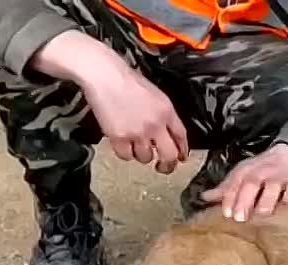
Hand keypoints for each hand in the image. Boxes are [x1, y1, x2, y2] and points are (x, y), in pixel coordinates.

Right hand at [30, 31, 188, 173]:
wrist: (105, 75)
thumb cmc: (126, 80)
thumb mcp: (155, 94)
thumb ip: (163, 114)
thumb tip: (167, 133)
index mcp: (166, 111)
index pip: (181, 136)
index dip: (182, 150)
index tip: (181, 157)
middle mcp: (155, 124)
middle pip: (169, 155)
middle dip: (168, 164)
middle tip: (163, 167)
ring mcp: (137, 132)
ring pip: (146, 158)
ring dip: (142, 155)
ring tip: (136, 145)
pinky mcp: (119, 137)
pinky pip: (126, 156)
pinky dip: (125, 153)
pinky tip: (123, 144)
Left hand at [201, 144, 287, 221]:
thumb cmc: (263, 169)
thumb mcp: (243, 174)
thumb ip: (226, 188)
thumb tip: (204, 197)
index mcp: (247, 170)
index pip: (236, 182)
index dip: (230, 197)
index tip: (226, 213)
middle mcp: (263, 172)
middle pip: (252, 183)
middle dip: (245, 200)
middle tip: (239, 217)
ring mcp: (281, 178)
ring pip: (273, 188)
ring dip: (267, 202)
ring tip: (262, 214)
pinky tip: (284, 212)